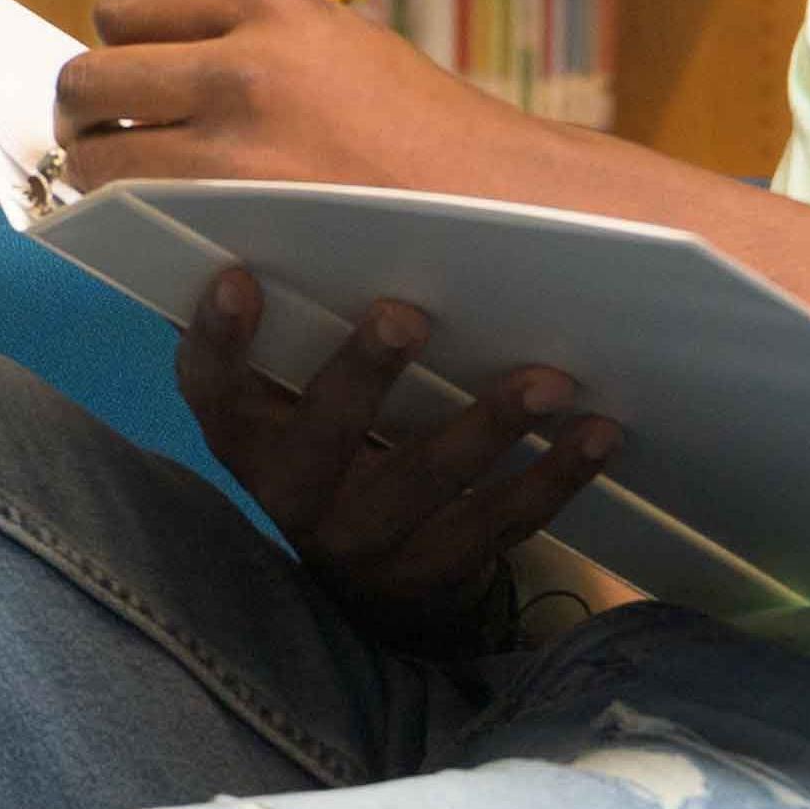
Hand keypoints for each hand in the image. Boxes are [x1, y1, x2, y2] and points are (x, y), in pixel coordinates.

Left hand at [50, 0, 547, 199]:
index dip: (119, 51)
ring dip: (100, 179)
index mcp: (272, 5)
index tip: (132, 86)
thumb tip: (156, 74)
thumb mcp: (341, 50)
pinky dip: (127, 226)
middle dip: (87, 117)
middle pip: (89, 77)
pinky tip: (157, 232)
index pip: (124, 9)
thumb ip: (252, 48)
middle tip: (105, 146)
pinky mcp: (235, 212)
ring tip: (132, 198)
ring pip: (97, 155)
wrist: (502, 204)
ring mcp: (234, 141)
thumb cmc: (425, 140)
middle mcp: (242, 61)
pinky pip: (131, 214)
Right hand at [174, 270, 622, 650]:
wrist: (365, 582)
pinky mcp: (434, 572)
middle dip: (362, 375)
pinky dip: (553, 478)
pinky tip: (598, 433)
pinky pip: (498, 525)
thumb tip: (361, 227)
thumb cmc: (336, 448)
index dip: (217, 340)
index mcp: (250, 440)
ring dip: (490, 427)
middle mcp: (293, 496)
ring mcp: (364, 542)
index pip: (211, 391)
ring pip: (424, 483)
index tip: (238, 277)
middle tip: (405, 315)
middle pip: (321, 438)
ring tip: (551, 379)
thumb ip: (307, 339)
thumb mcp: (297, 406)